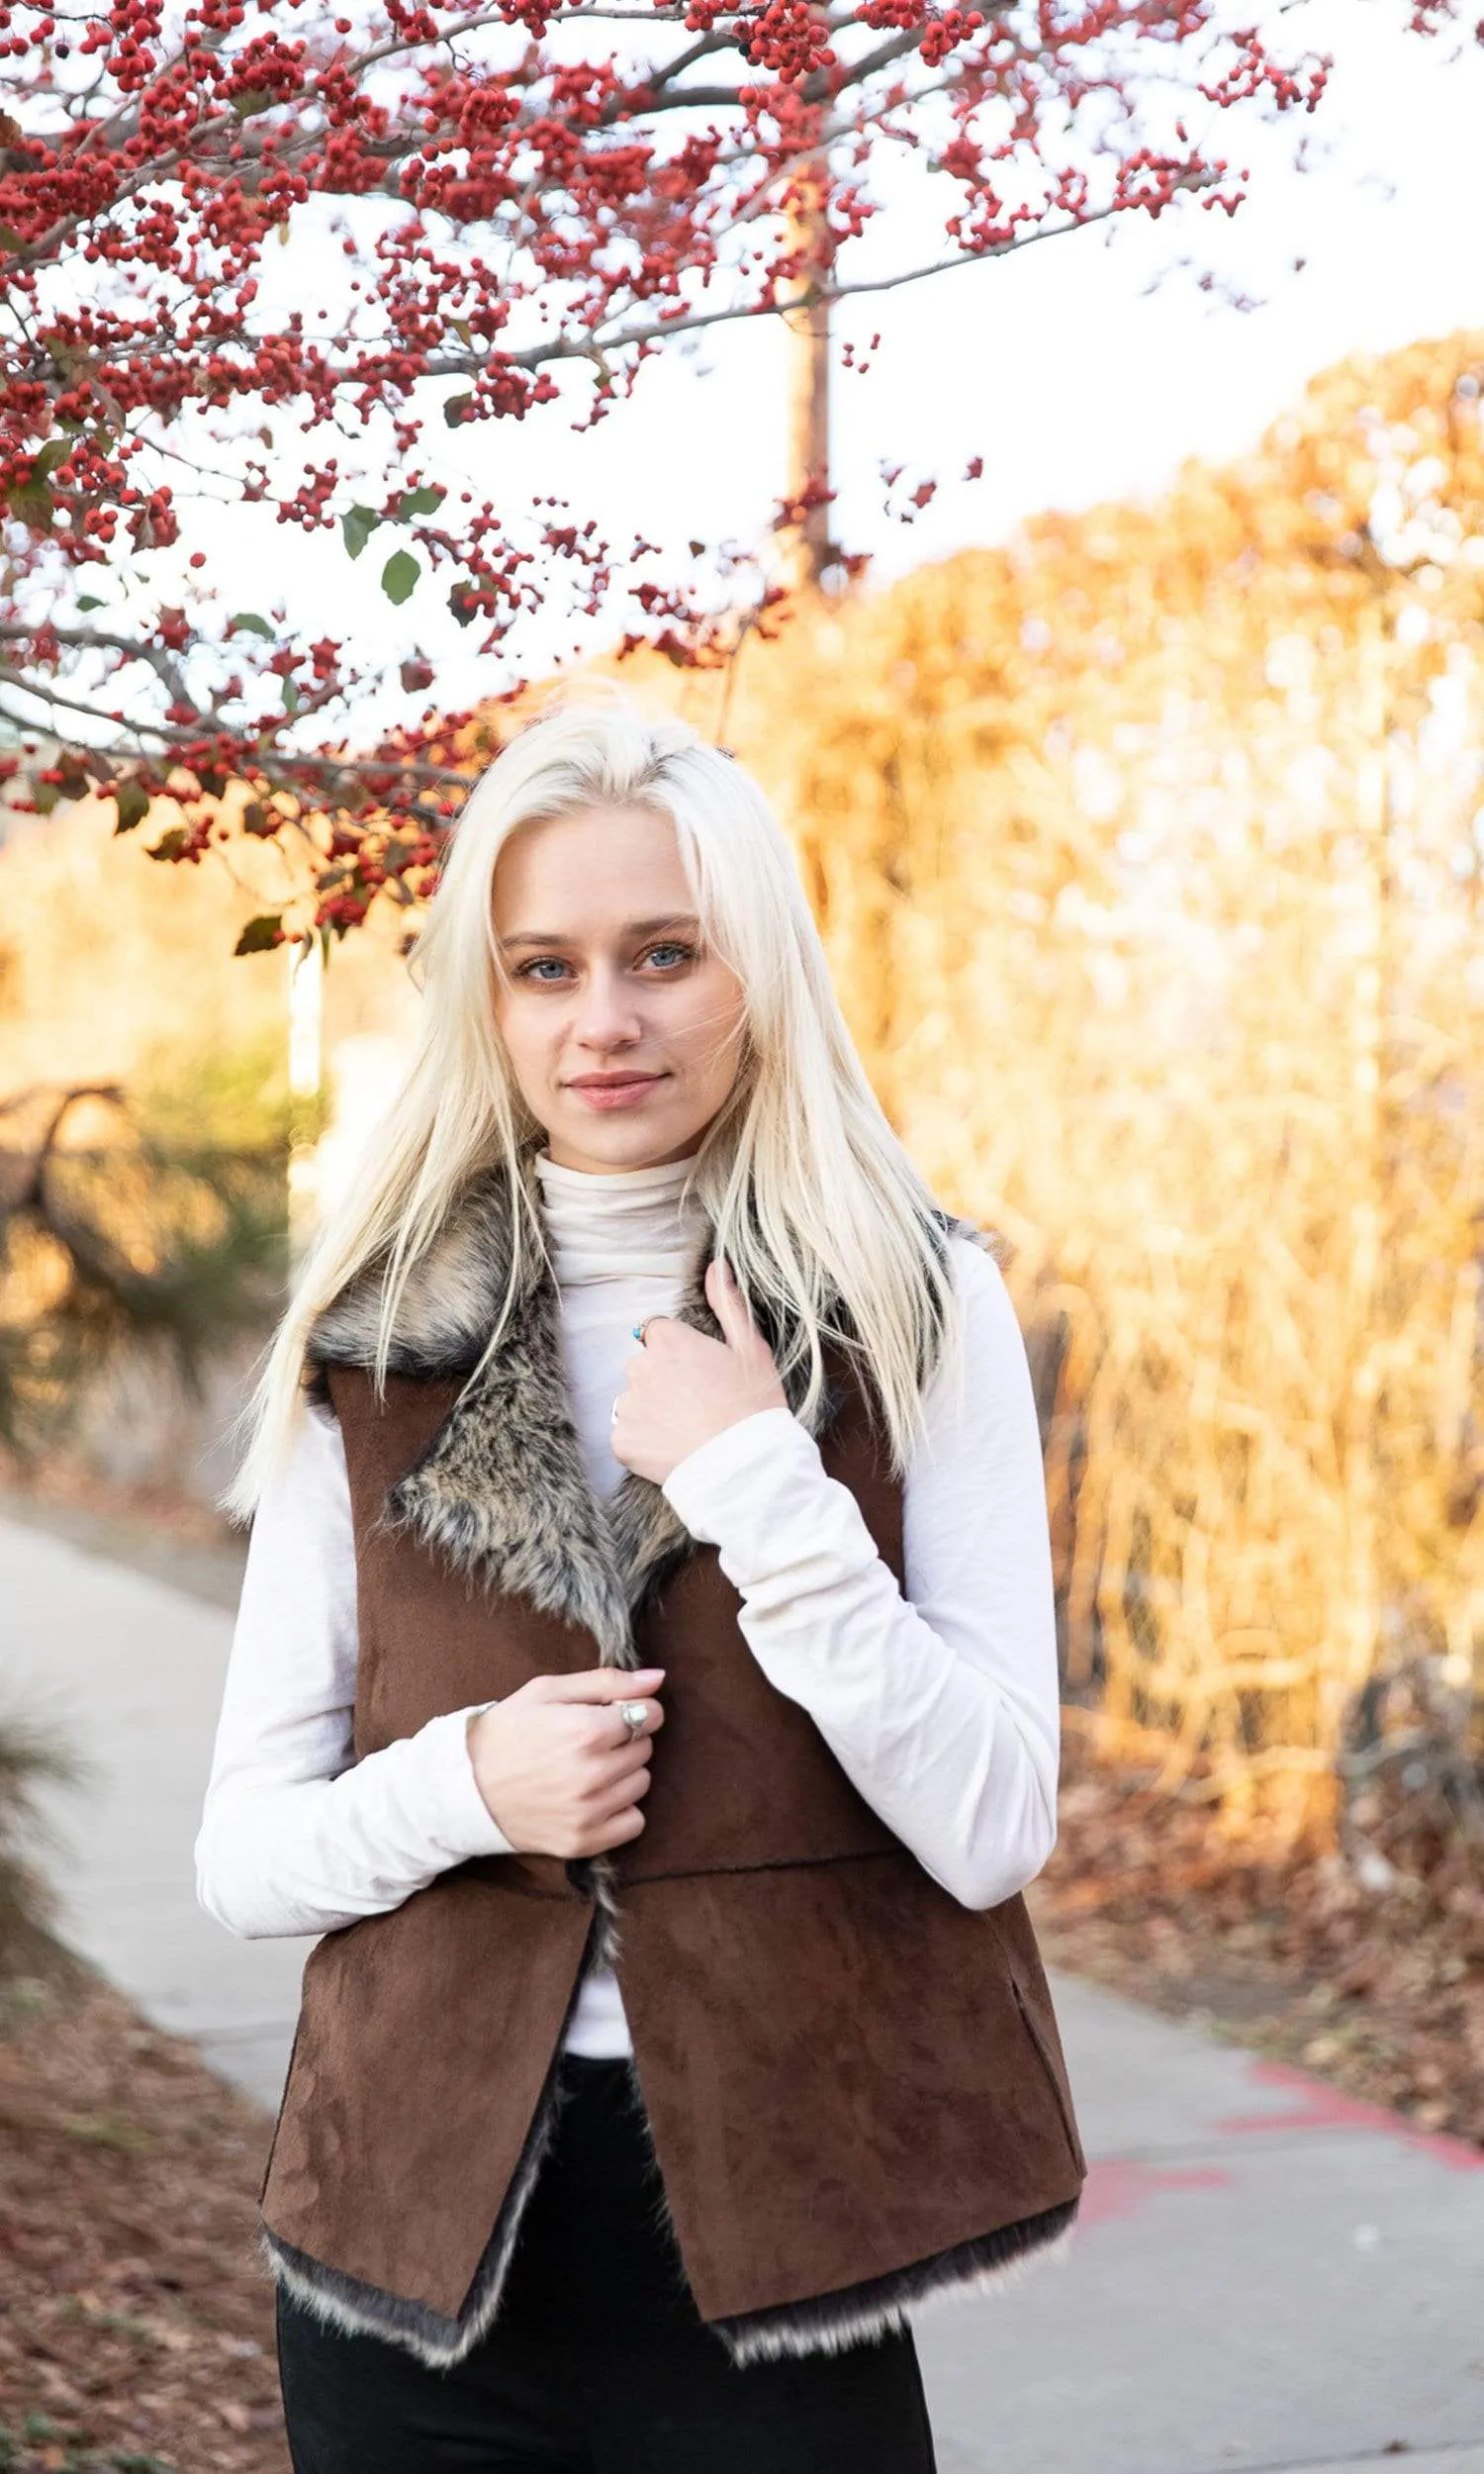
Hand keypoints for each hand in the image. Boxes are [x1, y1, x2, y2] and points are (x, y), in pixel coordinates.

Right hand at [466, 1668, 665, 1857]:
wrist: (464, 1789)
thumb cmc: (506, 1732)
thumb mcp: (547, 1691)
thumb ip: (607, 1681)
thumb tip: (658, 1678)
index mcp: (585, 1730)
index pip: (650, 1715)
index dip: (634, 1709)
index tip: (612, 1714)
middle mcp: (592, 1774)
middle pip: (645, 1749)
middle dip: (624, 1740)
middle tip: (588, 1742)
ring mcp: (588, 1812)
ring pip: (641, 1784)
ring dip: (622, 1774)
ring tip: (585, 1769)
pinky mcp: (583, 1841)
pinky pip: (634, 1823)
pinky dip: (620, 1810)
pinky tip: (592, 1799)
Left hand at [611, 1256, 788, 1485]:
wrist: (745, 1467)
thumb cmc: (753, 1406)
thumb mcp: (751, 1349)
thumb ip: (728, 1304)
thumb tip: (717, 1264)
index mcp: (669, 1342)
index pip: (658, 1333)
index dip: (679, 1351)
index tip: (699, 1372)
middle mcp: (640, 1368)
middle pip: (644, 1367)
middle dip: (663, 1380)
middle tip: (698, 1404)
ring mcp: (628, 1407)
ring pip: (634, 1402)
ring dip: (652, 1411)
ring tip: (687, 1430)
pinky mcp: (622, 1442)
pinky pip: (628, 1436)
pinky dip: (645, 1443)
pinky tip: (673, 1450)